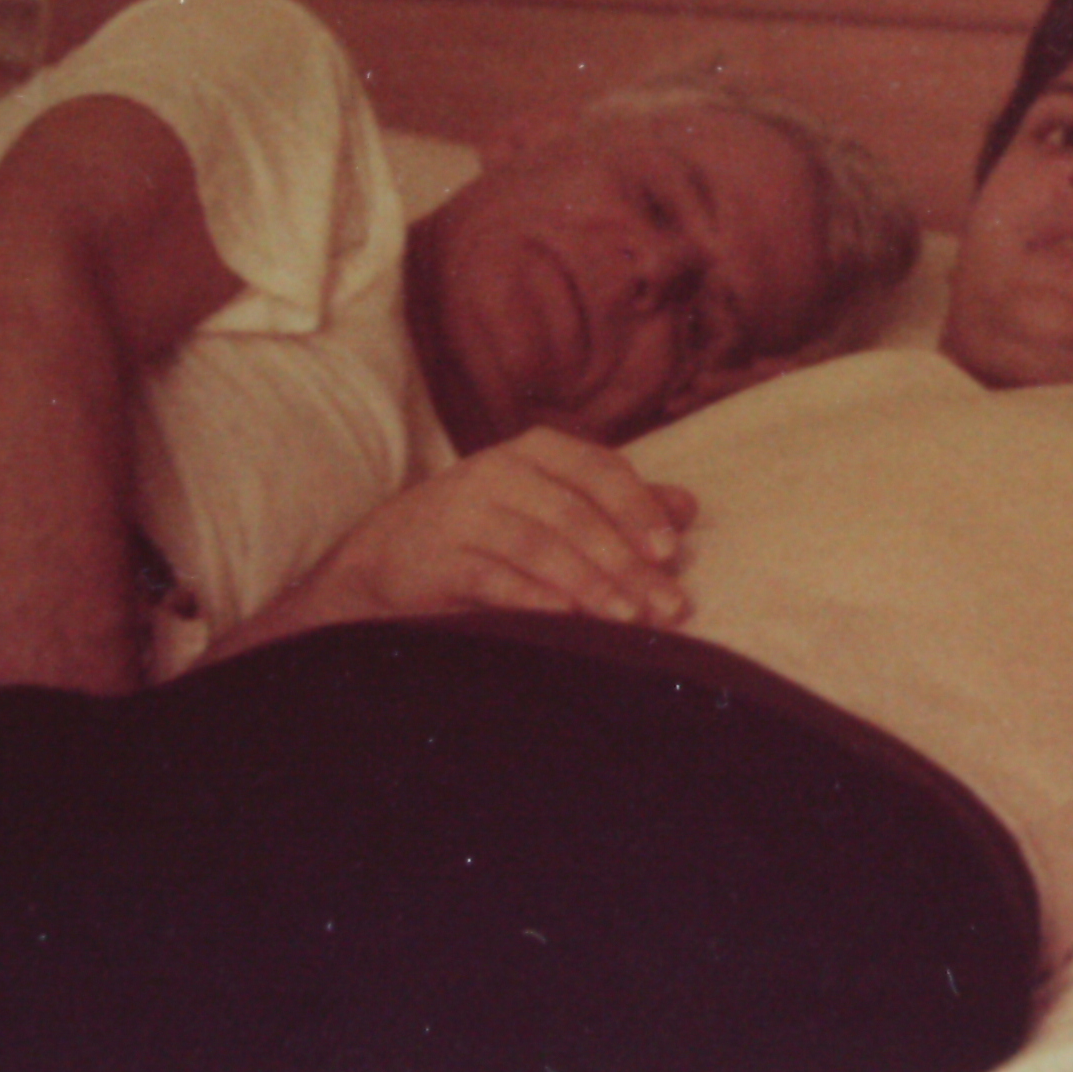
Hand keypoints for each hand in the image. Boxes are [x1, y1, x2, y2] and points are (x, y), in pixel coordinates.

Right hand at [221, 429, 699, 653]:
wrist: (385, 557)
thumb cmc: (485, 528)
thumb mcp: (549, 504)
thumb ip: (615, 503)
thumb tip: (688, 507)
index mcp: (534, 451)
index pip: (598, 471)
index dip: (638, 509)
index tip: (671, 552)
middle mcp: (498, 471)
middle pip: (575, 515)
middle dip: (627, 563)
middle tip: (668, 605)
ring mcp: (464, 512)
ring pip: (540, 547)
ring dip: (590, 585)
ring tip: (629, 619)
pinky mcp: (438, 557)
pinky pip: (493, 578)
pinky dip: (532, 598)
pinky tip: (566, 620)